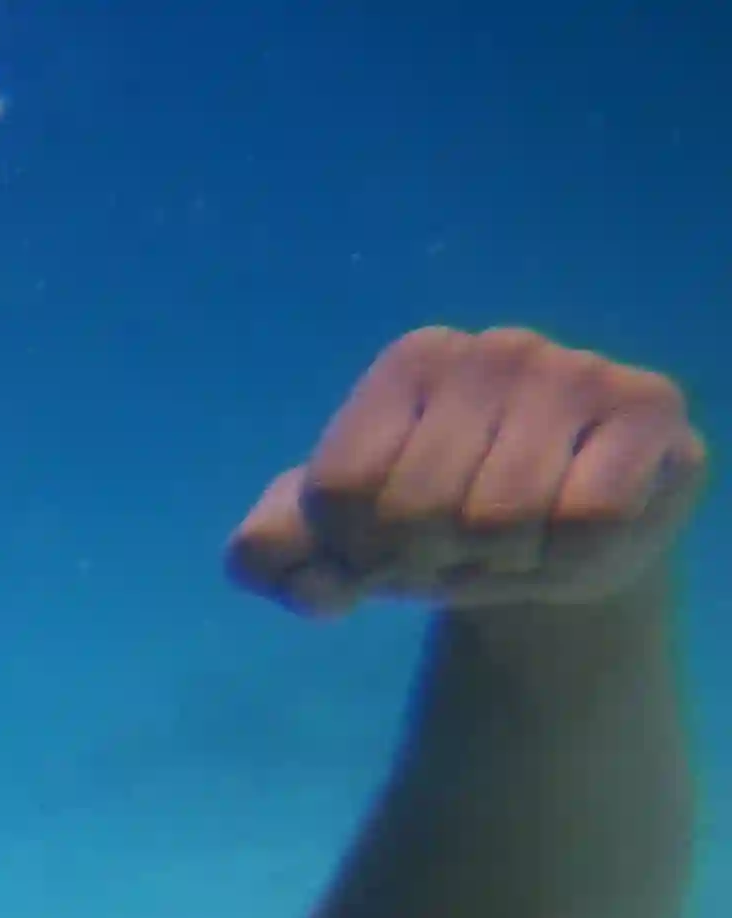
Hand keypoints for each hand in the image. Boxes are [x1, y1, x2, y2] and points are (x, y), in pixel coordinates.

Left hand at [228, 328, 704, 616]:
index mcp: (409, 363)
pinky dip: (569, 560)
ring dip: (501, 565)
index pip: (338, 491)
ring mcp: (575, 370)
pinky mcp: (648, 409)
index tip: (386, 546)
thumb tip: (277, 565)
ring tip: (516, 543)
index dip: (356, 551)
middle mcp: (492, 349)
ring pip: (501, 522)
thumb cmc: (435, 536)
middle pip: (417, 512)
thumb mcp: (337, 551)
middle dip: (430, 562)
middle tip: (461, 550)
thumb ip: (271, 556)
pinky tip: (575, 534)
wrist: (553, 553)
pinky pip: (587, 522)